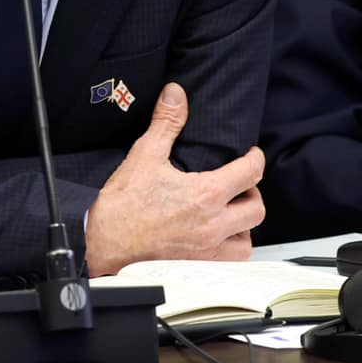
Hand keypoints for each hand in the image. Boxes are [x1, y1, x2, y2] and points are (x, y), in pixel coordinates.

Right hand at [84, 82, 264, 275]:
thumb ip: (166, 122)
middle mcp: (213, 224)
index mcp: (205, 194)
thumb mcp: (145, 155)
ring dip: (244, 223)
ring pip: (248, 238)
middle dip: (252, 192)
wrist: (104, 246)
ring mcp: (208, 249)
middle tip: (240, 184)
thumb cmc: (123, 206)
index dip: (255, 159)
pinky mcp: (199, 267)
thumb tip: (176, 95)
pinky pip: (231, 260)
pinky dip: (231, 247)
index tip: (251, 155)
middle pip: (257, 208)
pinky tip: (218, 236)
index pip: (250, 173)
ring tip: (231, 212)